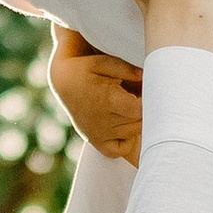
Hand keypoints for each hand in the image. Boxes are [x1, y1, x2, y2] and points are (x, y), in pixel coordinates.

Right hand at [49, 27, 143, 162]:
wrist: (63, 84)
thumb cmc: (85, 70)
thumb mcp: (102, 62)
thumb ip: (124, 68)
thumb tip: (144, 75)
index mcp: (107, 100)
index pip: (139, 110)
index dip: (149, 103)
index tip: (148, 93)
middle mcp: (104, 121)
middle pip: (139, 123)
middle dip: (146, 112)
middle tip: (141, 98)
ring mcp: (100, 134)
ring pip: (133, 134)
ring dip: (138, 123)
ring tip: (131, 107)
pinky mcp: (98, 142)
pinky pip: (120, 150)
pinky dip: (127, 141)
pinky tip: (125, 125)